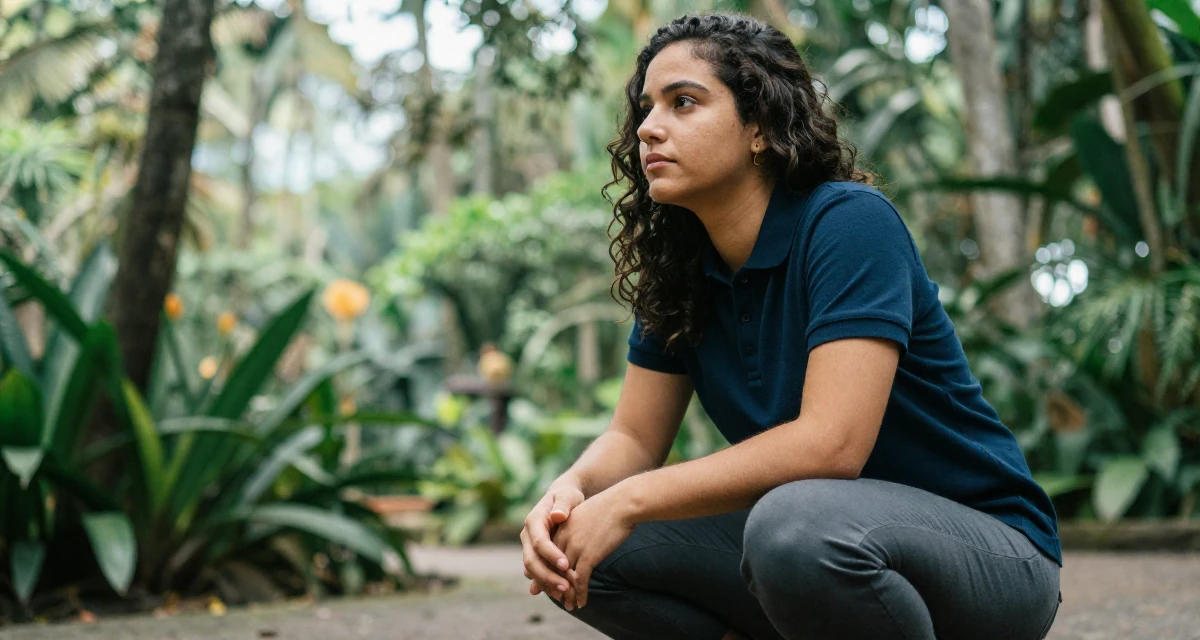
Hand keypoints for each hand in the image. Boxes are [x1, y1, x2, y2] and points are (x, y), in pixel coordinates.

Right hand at [520, 480, 585, 607]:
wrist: (562, 501)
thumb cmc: (567, 497)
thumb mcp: (567, 495)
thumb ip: (563, 504)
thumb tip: (557, 515)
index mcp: (533, 521)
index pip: (539, 541)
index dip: (551, 554)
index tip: (566, 564)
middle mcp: (527, 536)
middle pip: (531, 560)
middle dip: (547, 576)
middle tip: (566, 587)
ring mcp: (529, 548)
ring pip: (532, 571)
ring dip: (546, 584)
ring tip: (565, 594)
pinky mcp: (535, 556)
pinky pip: (537, 573)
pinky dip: (547, 585)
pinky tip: (560, 595)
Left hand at [552, 485, 636, 608]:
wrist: (623, 503)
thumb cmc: (608, 508)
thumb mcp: (584, 516)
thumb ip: (576, 529)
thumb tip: (578, 538)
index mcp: (560, 528)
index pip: (547, 555)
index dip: (548, 570)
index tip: (551, 582)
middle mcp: (563, 538)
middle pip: (551, 568)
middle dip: (553, 586)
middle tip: (558, 598)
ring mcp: (574, 547)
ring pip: (563, 577)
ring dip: (566, 594)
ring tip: (569, 605)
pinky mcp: (588, 555)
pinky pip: (580, 581)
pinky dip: (580, 594)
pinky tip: (582, 603)